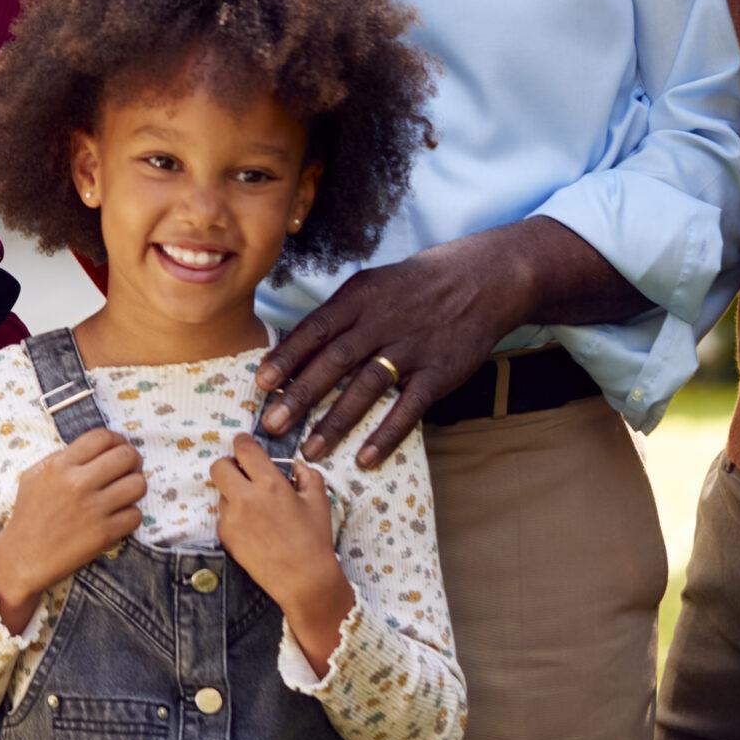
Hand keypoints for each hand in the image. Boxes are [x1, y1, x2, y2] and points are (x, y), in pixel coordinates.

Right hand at [0, 429, 146, 633]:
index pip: (102, 437)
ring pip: (138, 485)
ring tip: (126, 494)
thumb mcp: (33, 476)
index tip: (118, 448)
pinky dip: (131, 516)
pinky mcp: (104, 534)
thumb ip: (60, 458)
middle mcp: (78, 483)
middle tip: (128, 470)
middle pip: (126, 456)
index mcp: (60, 465)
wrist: (22, 559)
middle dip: (132, 461)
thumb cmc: (27, 516)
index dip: (117, 439)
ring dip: (135, 487)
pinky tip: (119, 518)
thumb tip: (91, 450)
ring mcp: (93, 509)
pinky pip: (135, 515)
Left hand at [211, 434, 352, 672]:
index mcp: (270, 483)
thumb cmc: (314, 540)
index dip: (243, 442)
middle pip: (219, 466)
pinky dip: (234, 515)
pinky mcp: (225, 537)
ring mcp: (231, 518)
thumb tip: (294, 464)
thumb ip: (306, 473)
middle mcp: (245, 497)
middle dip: (229, 464)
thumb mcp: (319, 500)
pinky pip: (224, 516)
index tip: (245, 444)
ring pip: (221, 492)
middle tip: (244, 473)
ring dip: (234, 492)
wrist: (304, 581)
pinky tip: (254, 527)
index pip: (243, 448)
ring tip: (256, 508)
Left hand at [256, 236, 528, 467]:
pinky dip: (387, 434)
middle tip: (272, 426)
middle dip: (300, 396)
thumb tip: (293, 350)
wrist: (478, 281)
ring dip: (336, 422)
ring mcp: (411, 349)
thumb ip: (337, 318)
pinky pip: (409, 408)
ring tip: (310, 450)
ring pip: (367, 388)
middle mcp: (381, 322)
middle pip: (334, 362)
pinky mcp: (438, 373)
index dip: (287, 358)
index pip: (315, 330)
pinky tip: (365, 458)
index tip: (261, 384)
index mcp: (359, 298)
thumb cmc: (411, 288)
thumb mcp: (370, 286)